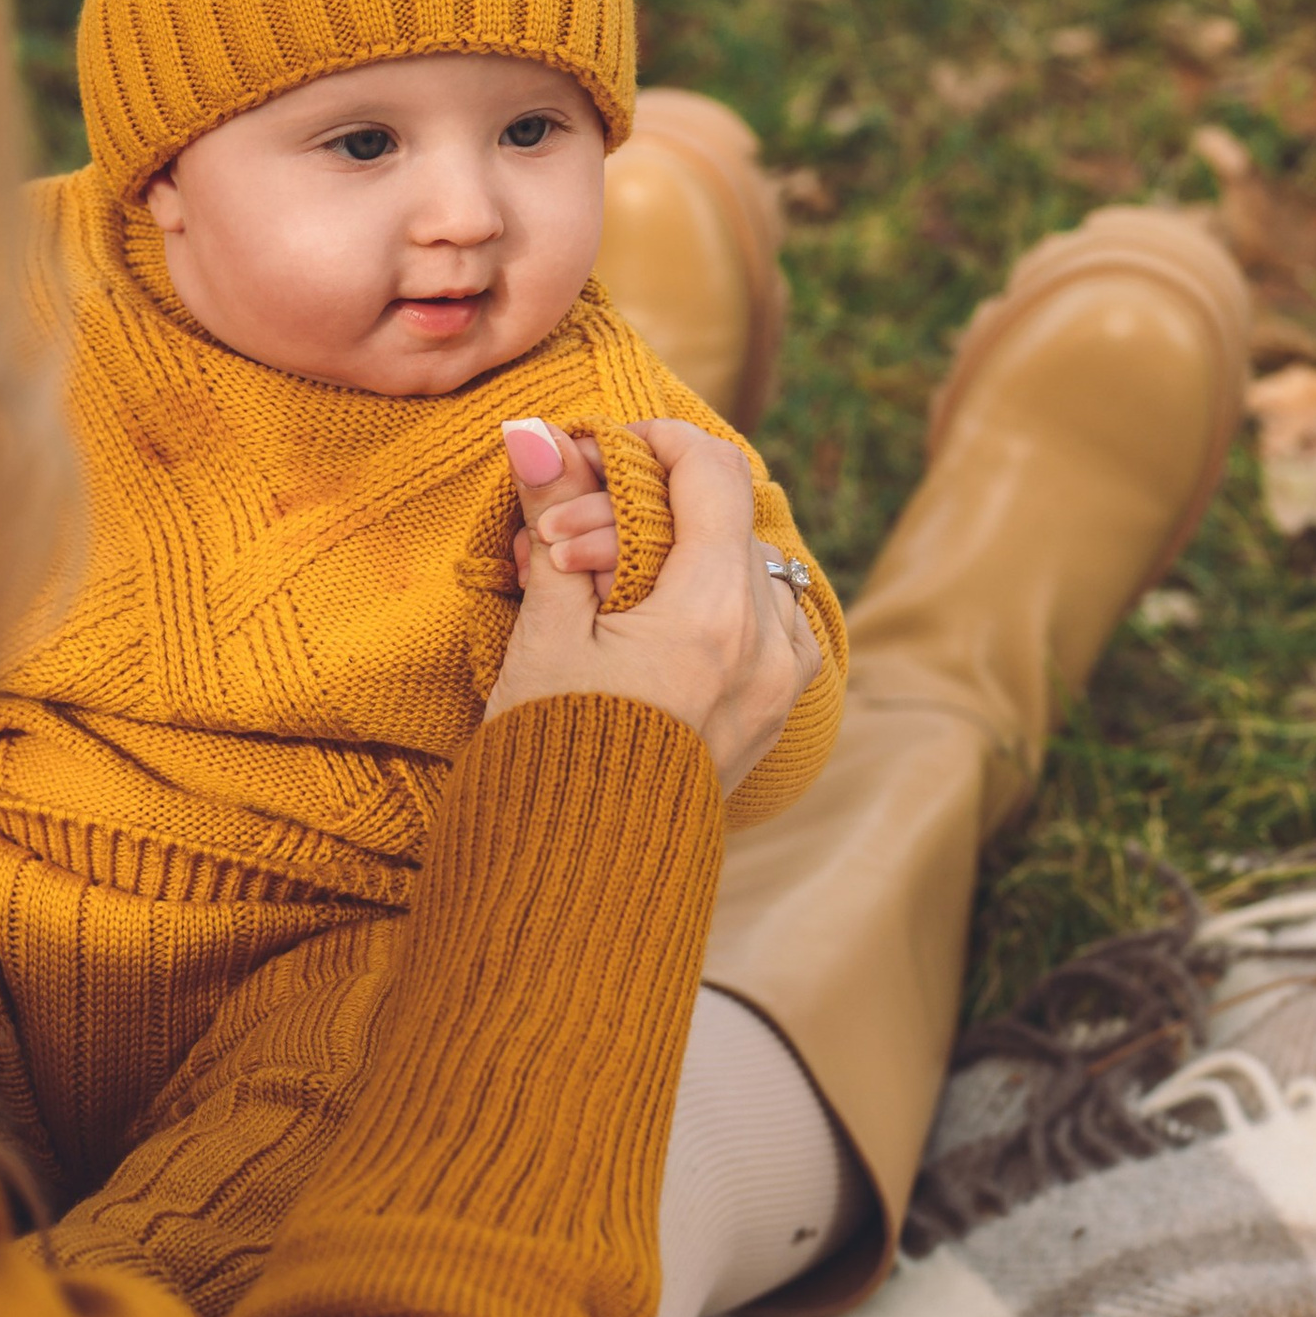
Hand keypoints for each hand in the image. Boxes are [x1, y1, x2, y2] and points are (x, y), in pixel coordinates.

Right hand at [483, 416, 820, 791]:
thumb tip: (534, 435)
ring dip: (671, 554)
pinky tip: (642, 624)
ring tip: (587, 587)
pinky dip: (707, 600)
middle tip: (557, 540)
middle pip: (724, 520)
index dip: (654, 441)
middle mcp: (767, 643)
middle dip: (640, 507)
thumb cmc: (551, 761)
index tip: (596, 450)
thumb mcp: (544, 632)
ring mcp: (780, 682)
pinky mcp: (773, 712)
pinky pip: (760, 621)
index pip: (713, 473)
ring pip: (744, 568)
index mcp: (714, 614)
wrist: (578, 880)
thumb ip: (552, 521)